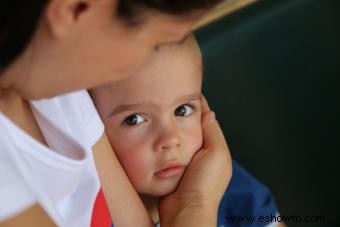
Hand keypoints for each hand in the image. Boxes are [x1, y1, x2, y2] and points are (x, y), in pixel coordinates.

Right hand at [158, 96, 231, 226]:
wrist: (186, 210)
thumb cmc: (204, 185)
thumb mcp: (215, 153)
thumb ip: (212, 132)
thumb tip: (209, 113)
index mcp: (214, 150)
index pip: (207, 123)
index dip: (200, 109)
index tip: (190, 95)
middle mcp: (201, 156)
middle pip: (193, 130)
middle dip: (184, 117)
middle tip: (173, 102)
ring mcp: (186, 163)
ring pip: (179, 139)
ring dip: (173, 129)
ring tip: (164, 115)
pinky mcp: (172, 170)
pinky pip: (169, 152)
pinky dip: (165, 144)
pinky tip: (157, 137)